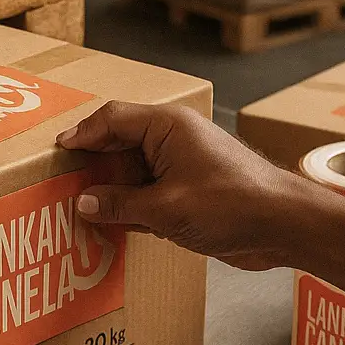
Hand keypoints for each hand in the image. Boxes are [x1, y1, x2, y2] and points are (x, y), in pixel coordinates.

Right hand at [57, 101, 305, 270]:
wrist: (286, 224)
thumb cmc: (234, 204)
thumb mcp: (167, 208)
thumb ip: (121, 204)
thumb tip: (84, 201)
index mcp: (167, 126)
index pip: (112, 119)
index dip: (82, 134)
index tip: (57, 151)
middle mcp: (173, 138)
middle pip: (120, 142)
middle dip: (93, 162)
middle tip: (63, 180)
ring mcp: (183, 163)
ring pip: (134, 169)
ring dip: (112, 187)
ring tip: (82, 205)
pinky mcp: (191, 189)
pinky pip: (150, 190)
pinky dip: (132, 204)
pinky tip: (115, 223)